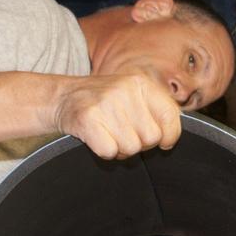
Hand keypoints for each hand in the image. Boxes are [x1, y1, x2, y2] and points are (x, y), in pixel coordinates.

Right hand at [54, 74, 181, 159]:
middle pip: (151, 138)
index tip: (162, 141)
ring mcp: (106, 103)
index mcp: (141, 83)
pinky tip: (98, 138)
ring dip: (120, 149)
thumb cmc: (104, 101)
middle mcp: (125, 90)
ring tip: (110, 134)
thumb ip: (156, 109)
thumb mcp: (133, 94)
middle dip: (140, 143)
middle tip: (124, 133)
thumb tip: (172, 136)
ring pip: (131, 148)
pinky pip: (109, 151)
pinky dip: (104, 151)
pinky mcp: (88, 119)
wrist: (63, 97)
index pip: (171, 116)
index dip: (169, 135)